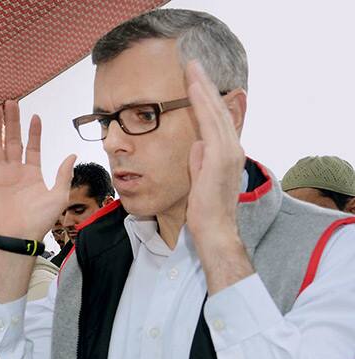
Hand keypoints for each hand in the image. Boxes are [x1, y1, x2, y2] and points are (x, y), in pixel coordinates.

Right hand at [0, 100, 75, 240]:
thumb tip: (73, 154)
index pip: (32, 147)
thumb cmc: (40, 220)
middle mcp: (15, 171)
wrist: (19, 237)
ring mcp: (0, 175)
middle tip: (10, 103)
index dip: (34, 132)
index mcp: (32, 173)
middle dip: (11, 122)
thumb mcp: (59, 196)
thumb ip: (63, 174)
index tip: (35, 116)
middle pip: (12, 140)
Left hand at [184, 60, 245, 244]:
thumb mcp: (199, 178)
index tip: (197, 80)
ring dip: (203, 88)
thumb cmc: (204, 209)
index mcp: (227, 153)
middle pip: (219, 109)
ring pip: (216, 111)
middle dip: (206, 85)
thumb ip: (199, 160)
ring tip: (192, 68)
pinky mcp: (221, 156)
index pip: (217, 119)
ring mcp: (229, 151)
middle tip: (194, 64)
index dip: (208, 98)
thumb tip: (196, 144)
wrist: (214, 228)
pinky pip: (211, 123)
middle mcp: (233, 148)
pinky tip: (194, 89)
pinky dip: (203, 104)